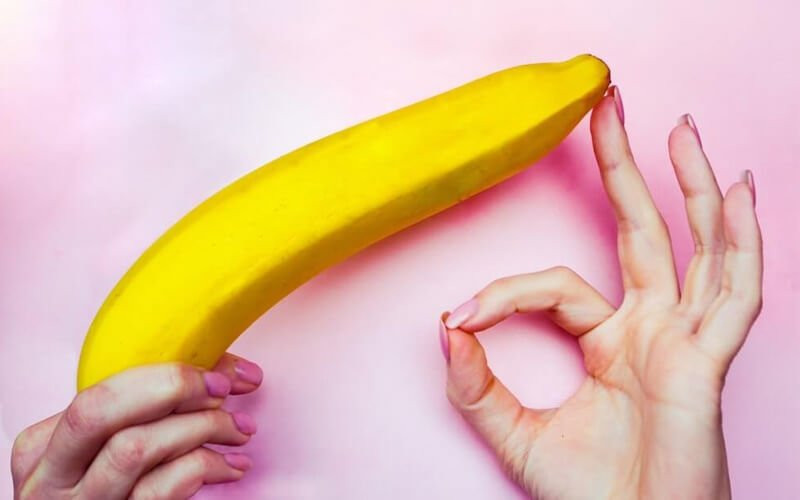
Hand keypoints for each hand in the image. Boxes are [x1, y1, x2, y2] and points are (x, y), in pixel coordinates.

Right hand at [11, 354, 262, 498]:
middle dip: (171, 388)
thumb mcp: (106, 448)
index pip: (99, 393)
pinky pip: (161, 490)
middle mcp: (51, 480)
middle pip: (99, 412)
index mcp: (42, 446)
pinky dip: (207, 468)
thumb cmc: (115, 489)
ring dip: (202, 428)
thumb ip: (139, 411)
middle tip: (222, 388)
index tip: (217, 373)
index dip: (164, 374)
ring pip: (135, 449)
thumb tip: (217, 370)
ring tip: (239, 429)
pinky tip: (231, 465)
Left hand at [440, 86, 761, 498]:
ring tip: (678, 127)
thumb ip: (474, 386)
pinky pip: (734, 295)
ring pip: (696, 246)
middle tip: (608, 104)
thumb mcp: (514, 434)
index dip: (504, 292)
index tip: (460, 316)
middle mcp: (650, 329)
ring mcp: (683, 340)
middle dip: (624, 165)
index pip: (556, 284)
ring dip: (690, 185)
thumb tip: (443, 329)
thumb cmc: (589, 496)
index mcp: (609, 341)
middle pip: (640, 228)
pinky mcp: (707, 363)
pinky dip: (742, 244)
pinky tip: (739, 193)